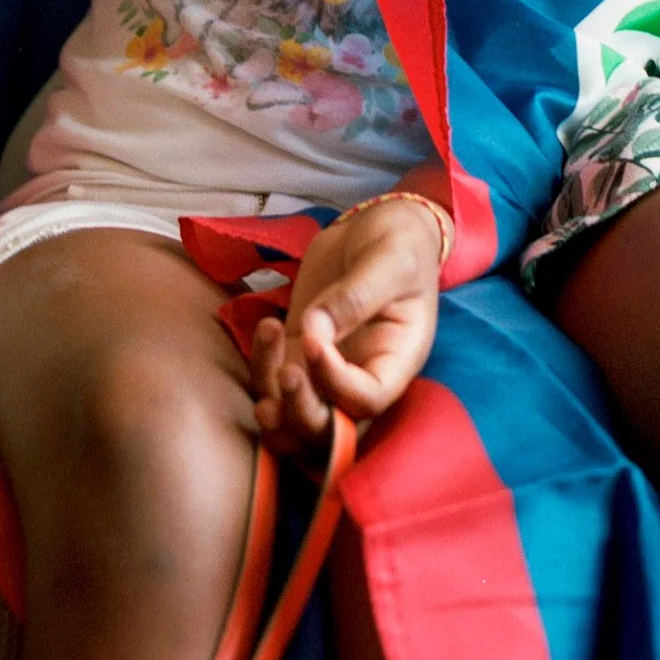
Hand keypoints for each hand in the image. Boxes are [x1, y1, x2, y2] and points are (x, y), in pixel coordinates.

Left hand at [250, 197, 445, 453]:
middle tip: (287, 373)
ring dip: (274, 404)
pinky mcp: (297, 354)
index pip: (367, 401)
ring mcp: (326, 371)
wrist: (377, 228)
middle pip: (329, 430)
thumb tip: (315, 329)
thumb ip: (357, 295)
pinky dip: (261, 367)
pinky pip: (272, 383)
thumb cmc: (399, 243)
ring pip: (294, 418)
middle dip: (302, 413)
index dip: (336, 385)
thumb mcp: (392, 259)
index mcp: (397, 361)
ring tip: (269, 355)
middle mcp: (362, 378)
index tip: (315, 342)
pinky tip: (268, 325)